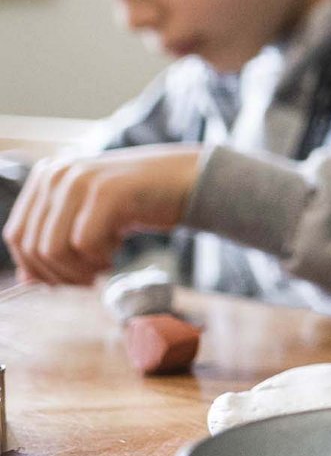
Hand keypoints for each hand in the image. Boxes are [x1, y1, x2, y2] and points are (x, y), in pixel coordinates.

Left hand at [2, 144, 201, 284]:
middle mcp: (56, 174)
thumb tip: (26, 281)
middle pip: (33, 246)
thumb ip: (55, 242)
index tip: (68, 279)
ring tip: (105, 264)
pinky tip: (118, 252)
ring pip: (53, 248)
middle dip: (61, 274)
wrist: (188, 180)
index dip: (38, 267)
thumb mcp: (88, 218)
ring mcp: (80, 180)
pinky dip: (100, 258)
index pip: (17, 236)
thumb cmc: (138, 202)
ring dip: (80, 269)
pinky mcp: (105, 191)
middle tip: (91, 278)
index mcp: (45, 177)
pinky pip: (84, 243)